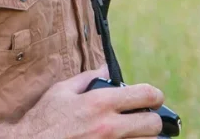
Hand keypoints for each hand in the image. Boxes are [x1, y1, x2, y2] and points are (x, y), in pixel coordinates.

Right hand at [16, 65, 164, 138]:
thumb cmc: (44, 119)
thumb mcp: (62, 91)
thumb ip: (87, 78)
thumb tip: (105, 68)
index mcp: (99, 103)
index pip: (143, 95)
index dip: (155, 95)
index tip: (155, 97)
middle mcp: (109, 127)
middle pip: (153, 124)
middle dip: (153, 119)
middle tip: (146, 118)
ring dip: (145, 138)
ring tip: (137, 133)